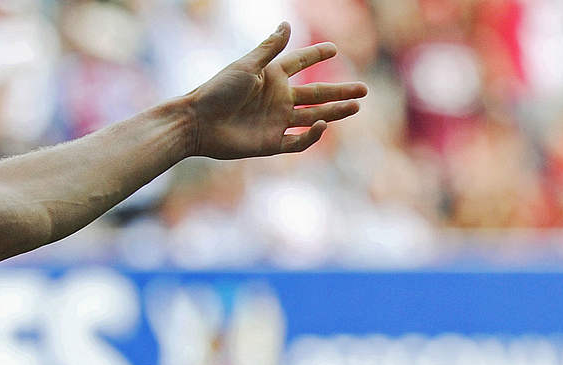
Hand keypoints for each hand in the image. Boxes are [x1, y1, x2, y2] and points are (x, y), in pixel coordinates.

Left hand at [183, 22, 365, 158]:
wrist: (198, 122)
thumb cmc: (218, 89)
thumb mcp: (247, 65)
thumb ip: (270, 48)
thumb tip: (287, 24)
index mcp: (272, 77)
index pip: (300, 63)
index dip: (316, 56)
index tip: (334, 49)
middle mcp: (279, 99)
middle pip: (317, 94)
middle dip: (340, 92)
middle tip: (364, 89)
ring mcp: (278, 121)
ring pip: (315, 117)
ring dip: (336, 113)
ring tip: (356, 107)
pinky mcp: (273, 143)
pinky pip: (298, 141)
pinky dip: (311, 135)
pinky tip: (322, 125)